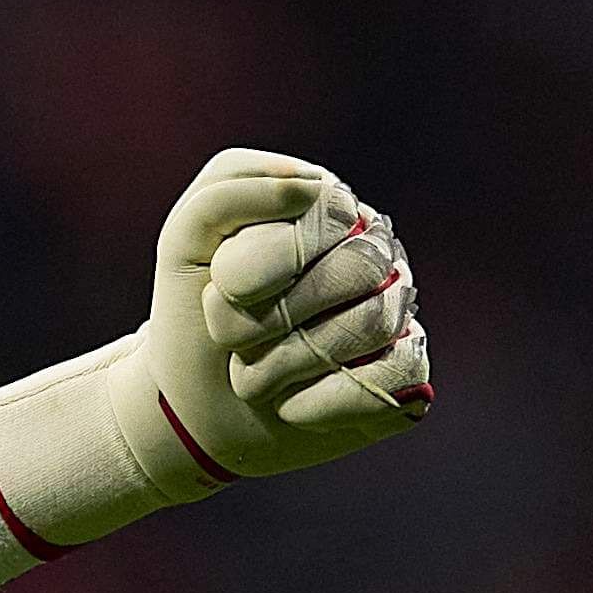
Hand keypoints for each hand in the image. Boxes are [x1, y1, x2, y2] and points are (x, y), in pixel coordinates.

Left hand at [157, 149, 436, 473]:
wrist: (194, 405)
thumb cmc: (195, 314)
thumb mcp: (185, 244)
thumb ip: (229, 194)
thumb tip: (311, 187)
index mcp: (329, 205)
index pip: (327, 214)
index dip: (260, 263)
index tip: (220, 288)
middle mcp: (376, 253)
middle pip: (357, 268)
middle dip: (269, 316)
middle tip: (229, 339)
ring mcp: (398, 314)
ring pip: (373, 324)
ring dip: (286, 363)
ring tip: (251, 377)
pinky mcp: (407, 378)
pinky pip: (386, 385)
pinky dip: (318, 404)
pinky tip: (288, 404)